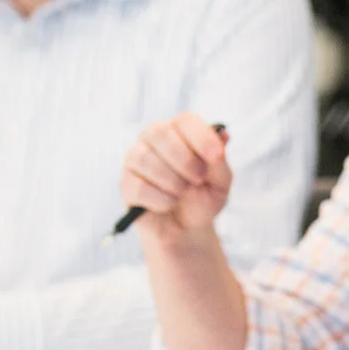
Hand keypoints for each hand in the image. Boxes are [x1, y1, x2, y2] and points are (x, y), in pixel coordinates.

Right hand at [120, 114, 232, 242]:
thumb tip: (222, 135)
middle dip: (185, 161)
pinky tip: (169, 204)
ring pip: (145, 159)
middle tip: (198, 180)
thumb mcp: (220, 183)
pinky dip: (161, 200)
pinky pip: (139, 187)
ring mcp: (135, 159)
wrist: (186, 229)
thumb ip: (220, 161)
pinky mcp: (126, 184)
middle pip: (161, 133)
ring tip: (183, 193)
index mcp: (178, 131)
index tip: (215, 156)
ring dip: (172, 182)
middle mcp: (153, 139)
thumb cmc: (202, 199)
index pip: (184, 120)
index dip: (201, 136)